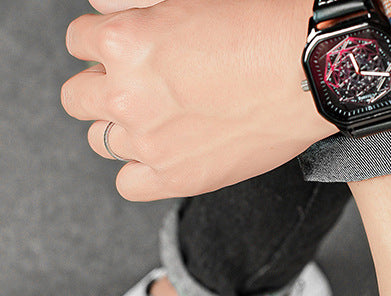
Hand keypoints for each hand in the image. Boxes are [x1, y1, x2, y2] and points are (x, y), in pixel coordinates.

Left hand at [62, 0, 337, 199]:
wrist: (312, 74)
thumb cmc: (263, 25)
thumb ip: (134, 6)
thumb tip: (104, 12)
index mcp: (124, 41)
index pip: (78, 41)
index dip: (103, 43)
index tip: (127, 50)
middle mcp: (128, 95)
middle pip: (78, 96)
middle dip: (102, 85)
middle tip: (139, 84)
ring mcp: (149, 142)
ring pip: (99, 140)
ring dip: (117, 127)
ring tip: (154, 118)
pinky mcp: (176, 178)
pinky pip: (127, 183)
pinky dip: (137, 170)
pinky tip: (160, 153)